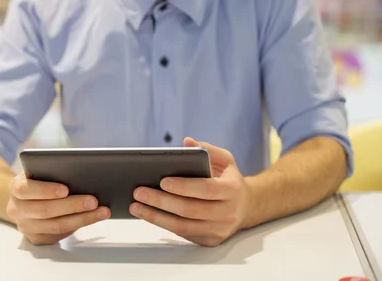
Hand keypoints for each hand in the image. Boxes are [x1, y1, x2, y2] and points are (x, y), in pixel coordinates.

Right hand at [7, 173, 110, 244]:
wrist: (27, 198)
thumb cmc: (40, 180)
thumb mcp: (41, 170)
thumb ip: (52, 170)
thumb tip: (81, 171)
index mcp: (16, 188)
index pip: (26, 190)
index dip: (46, 190)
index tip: (66, 189)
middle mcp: (16, 209)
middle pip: (44, 210)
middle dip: (72, 206)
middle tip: (93, 201)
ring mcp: (25, 226)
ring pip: (56, 226)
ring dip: (82, 218)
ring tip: (101, 211)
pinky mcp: (36, 238)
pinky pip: (60, 235)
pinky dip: (78, 226)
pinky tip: (93, 218)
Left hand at [130, 137, 252, 246]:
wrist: (246, 207)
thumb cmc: (229, 180)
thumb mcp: (225, 160)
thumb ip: (207, 149)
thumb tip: (187, 142)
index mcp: (232, 190)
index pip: (206, 190)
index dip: (184, 186)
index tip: (162, 181)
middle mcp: (228, 213)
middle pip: (189, 210)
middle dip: (161, 201)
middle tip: (139, 192)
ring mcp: (219, 230)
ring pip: (182, 226)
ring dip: (156, 217)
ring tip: (135, 206)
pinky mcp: (209, 240)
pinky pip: (182, 233)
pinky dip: (162, 224)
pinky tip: (147, 214)